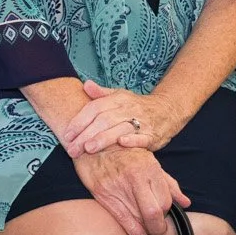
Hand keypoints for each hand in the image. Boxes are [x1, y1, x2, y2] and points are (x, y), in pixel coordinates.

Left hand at [61, 80, 189, 156]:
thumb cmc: (137, 106)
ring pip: (120, 129)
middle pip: (104, 120)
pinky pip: (142, 137)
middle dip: (86, 135)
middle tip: (72, 149)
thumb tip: (85, 85)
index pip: (94, 108)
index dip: (79, 121)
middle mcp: (128, 109)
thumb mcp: (120, 96)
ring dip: (104, 139)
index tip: (67, 135)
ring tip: (89, 149)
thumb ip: (101, 94)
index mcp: (118, 99)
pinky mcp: (152, 135)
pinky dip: (132, 140)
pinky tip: (121, 144)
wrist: (168, 110)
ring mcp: (141, 122)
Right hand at [73, 145, 188, 234]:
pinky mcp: (103, 193)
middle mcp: (135, 178)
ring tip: (148, 230)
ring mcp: (118, 186)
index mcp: (150, 169)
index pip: (165, 201)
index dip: (167, 213)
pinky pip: (122, 218)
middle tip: (158, 229)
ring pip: (139, 218)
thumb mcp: (151, 163)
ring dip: (146, 229)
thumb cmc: (127, 155)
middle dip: (158, 226)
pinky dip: (133, 231)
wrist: (96, 146)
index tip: (164, 216)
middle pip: (154, 212)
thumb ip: (169, 184)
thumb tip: (186, 203)